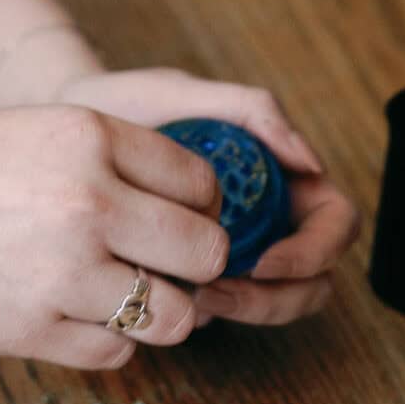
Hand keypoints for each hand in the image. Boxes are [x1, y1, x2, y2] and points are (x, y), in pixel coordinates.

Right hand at [0, 104, 233, 369]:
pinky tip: (69, 313)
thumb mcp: (36, 135)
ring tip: (117, 294)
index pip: (201, 184)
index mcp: (89, 136)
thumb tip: (203, 220)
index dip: (195, 208)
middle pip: (205, 251)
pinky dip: (108, 338)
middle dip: (191, 264)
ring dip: (158, 311)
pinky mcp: (34, 329)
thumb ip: (115, 167)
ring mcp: (63, 270)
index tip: (166, 218)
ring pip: (174, 313)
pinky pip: (118, 350)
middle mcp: (87, 201)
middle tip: (155, 264)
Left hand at [51, 66, 359, 325]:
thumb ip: (252, 110)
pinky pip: (221, 305)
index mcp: (283, 176)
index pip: (334, 223)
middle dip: (277, 297)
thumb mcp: (188, 93)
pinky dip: (204, 311)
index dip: (313, 252)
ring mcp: (236, 247)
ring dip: (244, 309)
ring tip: (191, 296)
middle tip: (218, 291)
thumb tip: (309, 162)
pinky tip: (164, 295)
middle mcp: (269, 216)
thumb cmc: (133, 103)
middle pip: (314, 279)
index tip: (265, 261)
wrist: (70, 124)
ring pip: (273, 301)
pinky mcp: (195, 270)